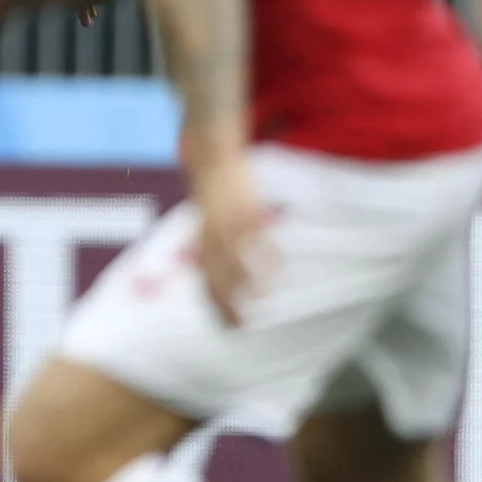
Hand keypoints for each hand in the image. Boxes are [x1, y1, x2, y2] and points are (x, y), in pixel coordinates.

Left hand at [191, 153, 273, 327]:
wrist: (212, 156)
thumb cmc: (212, 192)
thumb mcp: (205, 219)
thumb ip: (209, 242)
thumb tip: (210, 266)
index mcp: (202, 238)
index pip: (205, 278)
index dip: (213, 303)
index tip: (224, 324)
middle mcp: (213, 234)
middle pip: (219, 276)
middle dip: (228, 302)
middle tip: (240, 324)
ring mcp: (230, 223)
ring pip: (238, 260)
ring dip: (250, 282)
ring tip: (263, 301)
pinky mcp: (247, 210)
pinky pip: (259, 237)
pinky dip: (268, 254)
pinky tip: (279, 269)